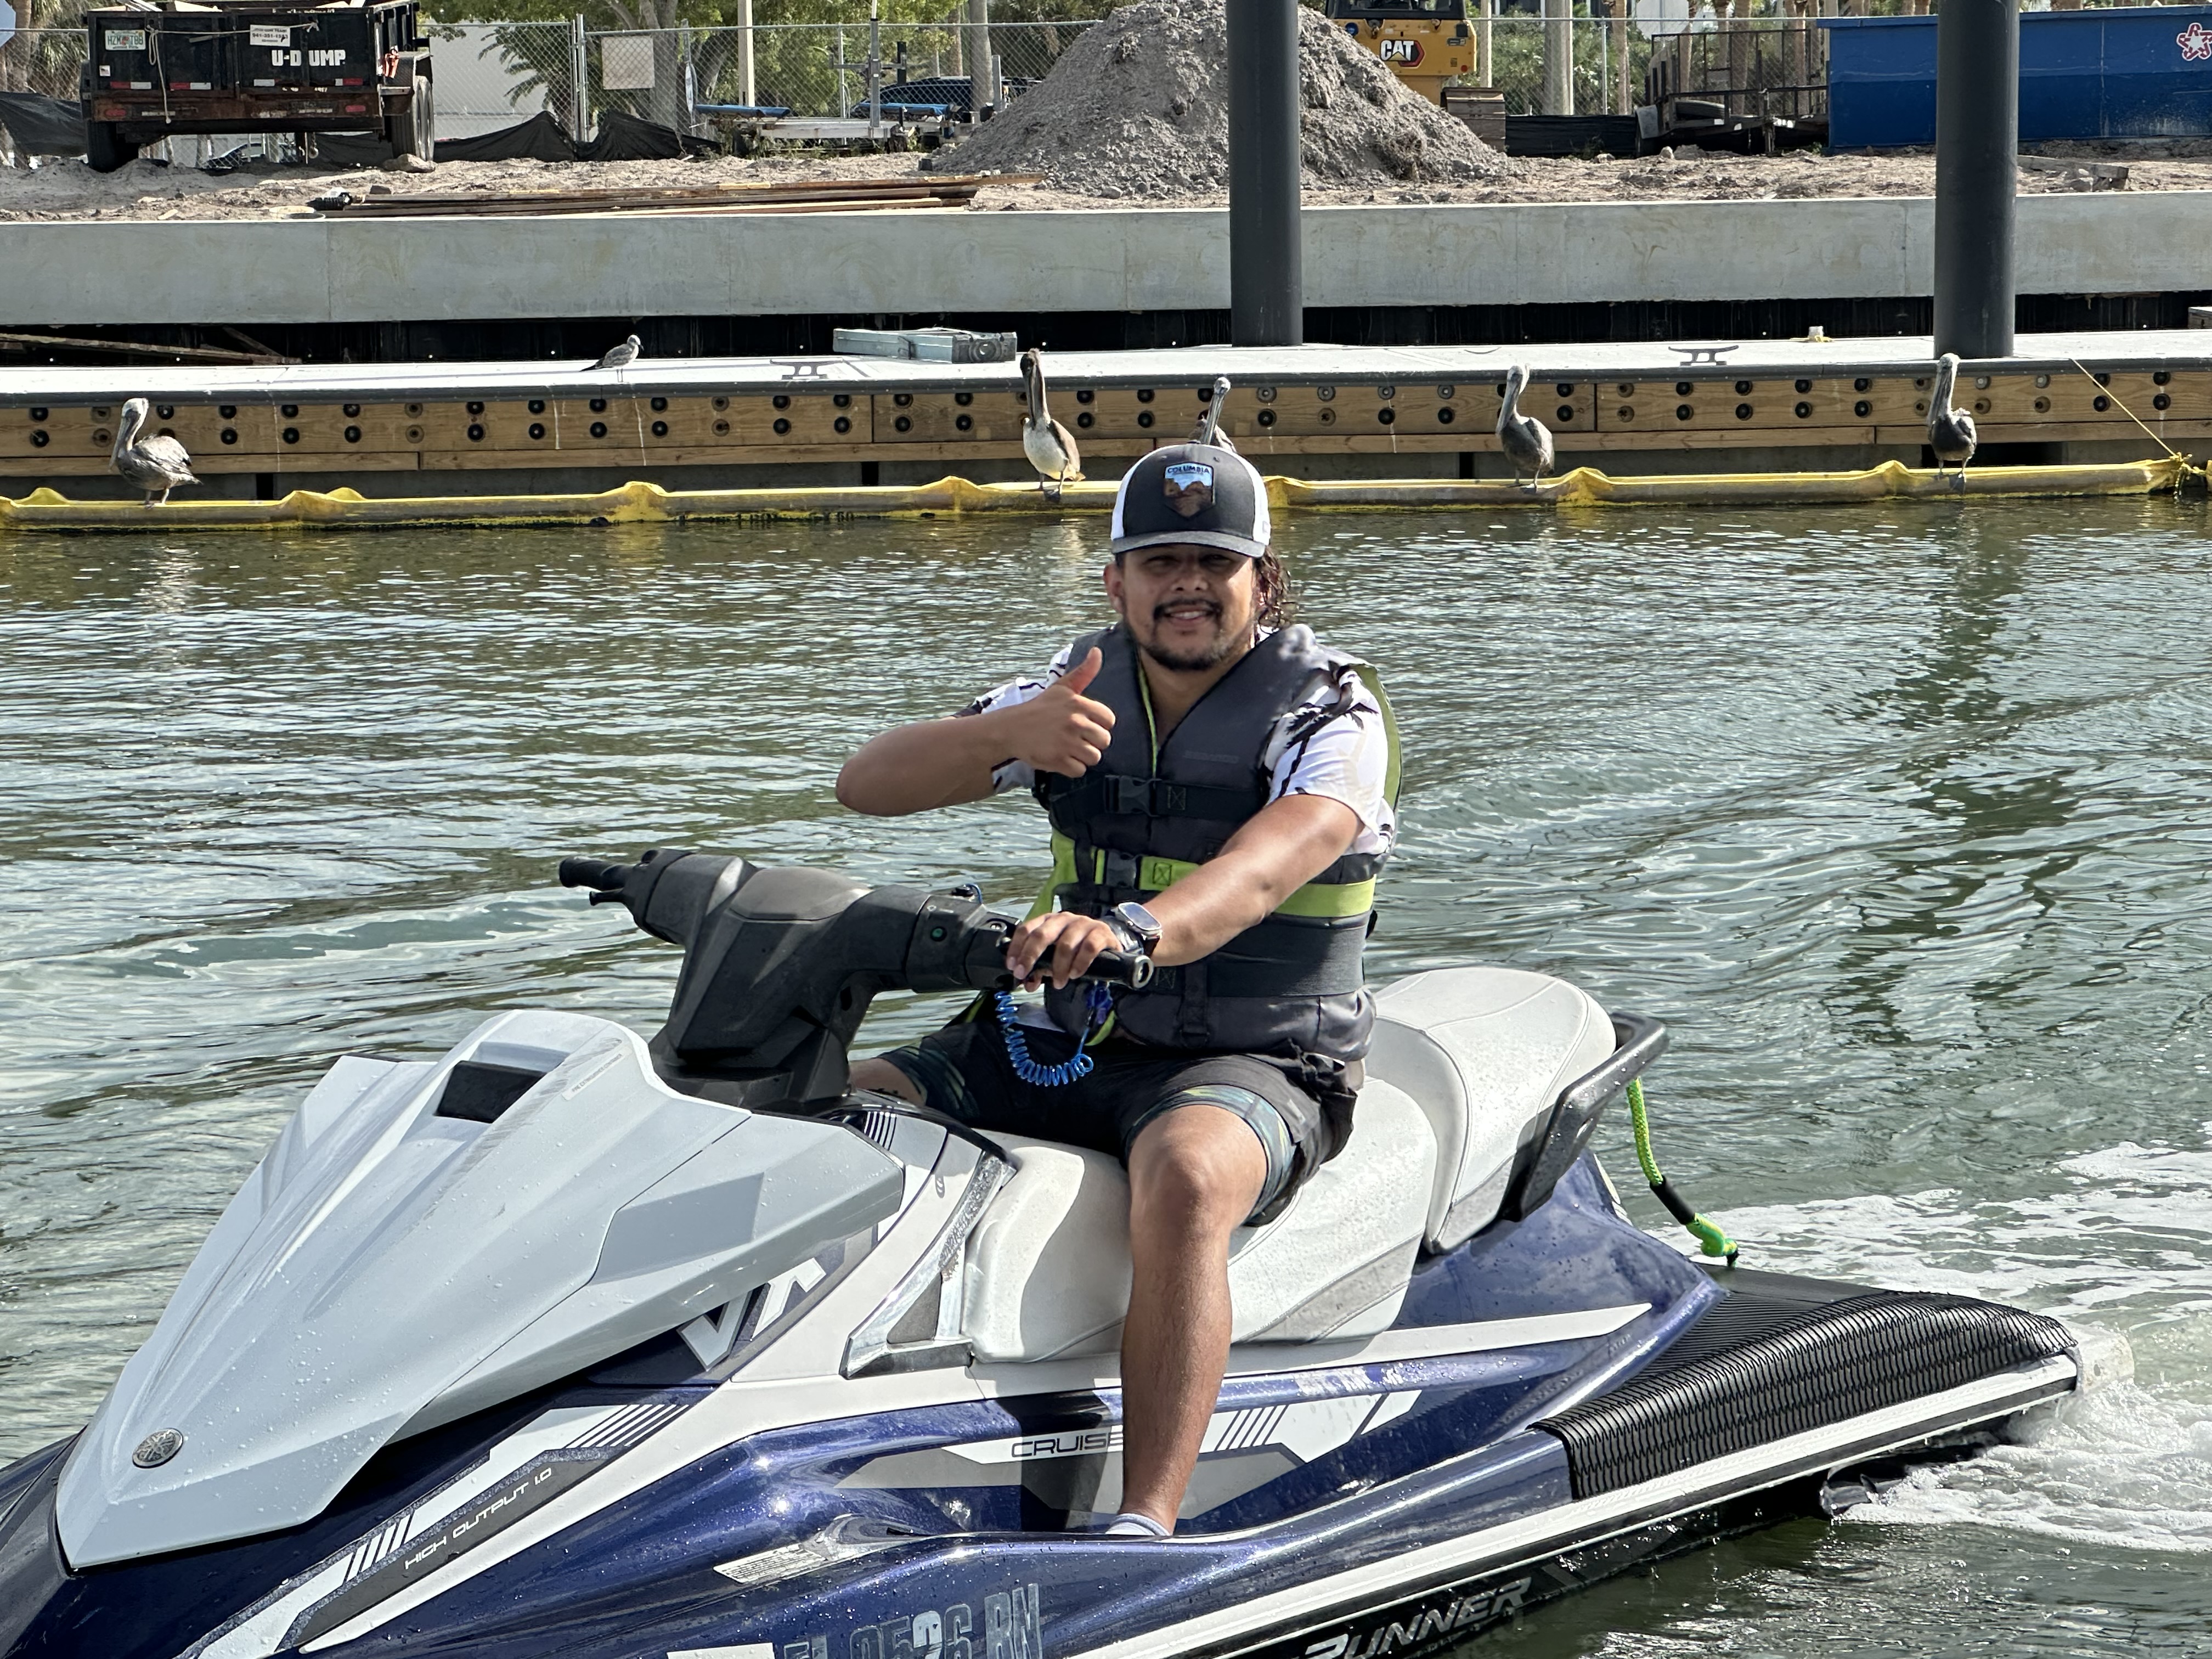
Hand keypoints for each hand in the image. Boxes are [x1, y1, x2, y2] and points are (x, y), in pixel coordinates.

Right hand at [989, 647, 1114, 777]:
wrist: (1012, 728)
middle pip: (1104, 741)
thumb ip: (1084, 672)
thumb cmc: (1041, 708)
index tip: (1084, 724)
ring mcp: (1067, 743)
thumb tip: (1098, 651)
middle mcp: (1075, 723)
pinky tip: (1060, 757)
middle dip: (1092, 742)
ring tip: (1067, 747)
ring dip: (1082, 756)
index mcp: (1079, 704)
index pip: (1109, 721)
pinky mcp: (1058, 760)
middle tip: (1074, 737)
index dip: (1099, 724)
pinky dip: (1071, 768)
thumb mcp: (1062, 687)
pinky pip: (1080, 770)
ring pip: (1094, 757)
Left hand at [1008, 910, 1122, 989]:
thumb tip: (1027, 982)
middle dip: (1030, 956)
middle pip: (1042, 934)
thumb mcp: (1054, 958)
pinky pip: (1088, 948)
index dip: (1017, 947)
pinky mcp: (1101, 932)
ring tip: (1058, 983)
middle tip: (1024, 973)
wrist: (1107, 946)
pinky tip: (1075, 974)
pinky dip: (1079, 964)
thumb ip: (1039, 968)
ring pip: (1065, 944)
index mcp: (1049, 921)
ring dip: (1059, 967)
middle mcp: (1064, 919)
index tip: (1013, 966)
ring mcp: (1084, 923)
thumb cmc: (1076, 950)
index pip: (1027, 929)